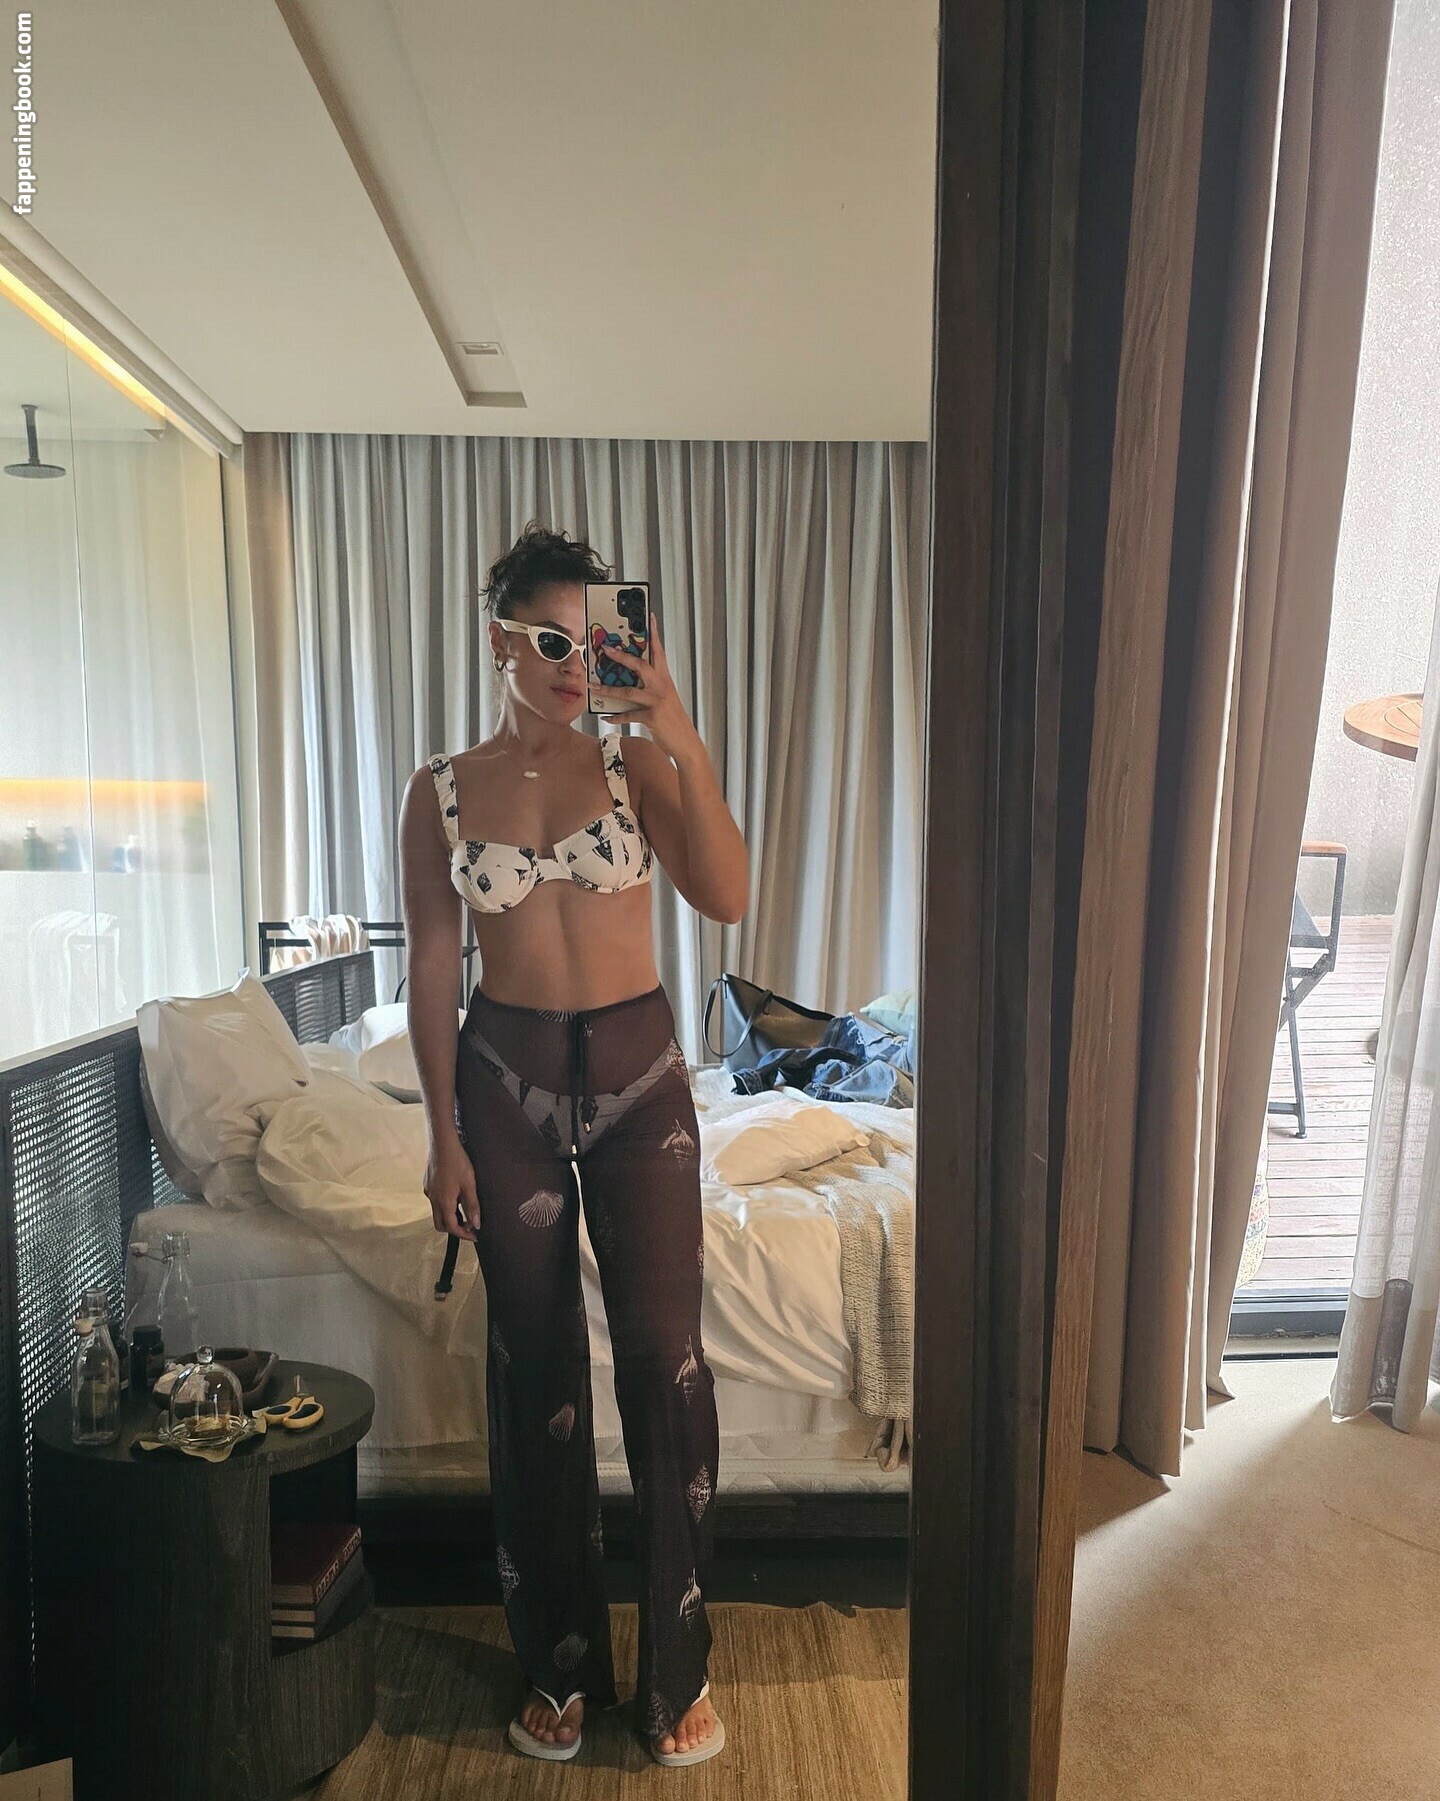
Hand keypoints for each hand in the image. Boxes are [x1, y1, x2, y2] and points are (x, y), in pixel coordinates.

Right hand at [425, 1133, 479, 1239]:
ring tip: (464, 1209)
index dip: (463, 1234)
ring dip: (450, 1216)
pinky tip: (455, 1194)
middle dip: (454, 1229)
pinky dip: (445, 1204)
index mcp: (444, 1202)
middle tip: (468, 1226)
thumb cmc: (457, 1161)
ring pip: (437, 1212)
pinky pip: (435, 1201)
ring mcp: (428, 1191)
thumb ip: (472, 1205)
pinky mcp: (427, 1184)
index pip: (451, 1227)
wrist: (442, 1143)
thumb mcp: (469, 1184)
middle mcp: (433, 1199)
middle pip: (441, 1224)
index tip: (474, 1236)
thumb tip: (475, 1224)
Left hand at [590, 617, 695, 754]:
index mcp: (665, 679)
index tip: (649, 616)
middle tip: (606, 649)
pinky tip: (605, 716)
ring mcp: (656, 702)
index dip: (654, 633)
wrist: (685, 741)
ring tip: (592, 685)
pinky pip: (628, 715)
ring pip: (628, 691)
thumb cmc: (672, 719)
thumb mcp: (664, 698)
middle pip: (640, 665)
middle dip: (621, 656)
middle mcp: (661, 687)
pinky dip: (615, 717)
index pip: (659, 651)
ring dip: (607, 689)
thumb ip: (650, 686)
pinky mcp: (651, 717)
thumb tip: (628, 680)